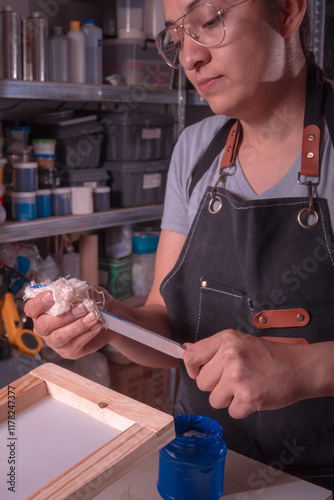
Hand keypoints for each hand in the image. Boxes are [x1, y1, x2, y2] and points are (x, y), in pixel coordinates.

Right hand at [24, 286, 114, 358]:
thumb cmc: (91, 302)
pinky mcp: (69, 352)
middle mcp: (44, 328)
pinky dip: (88, 333)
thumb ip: (76, 290)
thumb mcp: (85, 291)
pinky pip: (75, 344)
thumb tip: (71, 291)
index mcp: (42, 311)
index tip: (53, 295)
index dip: (39, 303)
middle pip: (44, 325)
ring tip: (93, 316)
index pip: (31, 308)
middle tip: (83, 307)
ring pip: (59, 337)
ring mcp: (55, 342)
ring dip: (78, 326)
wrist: (108, 315)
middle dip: (65, 315)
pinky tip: (97, 325)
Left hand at [183, 329, 311, 418]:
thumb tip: (186, 349)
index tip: (202, 372)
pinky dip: (242, 408)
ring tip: (246, 387)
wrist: (299, 367)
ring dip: (228, 399)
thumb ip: (213, 348)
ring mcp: (238, 377)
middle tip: (234, 380)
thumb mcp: (239, 342)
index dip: (194, 369)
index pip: (191, 357)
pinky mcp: (248, 397)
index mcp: (226, 340)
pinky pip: (231, 411)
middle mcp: (229, 356)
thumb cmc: (269, 356)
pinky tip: (254, 395)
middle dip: (216, 386)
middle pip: (202, 383)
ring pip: (214, 400)